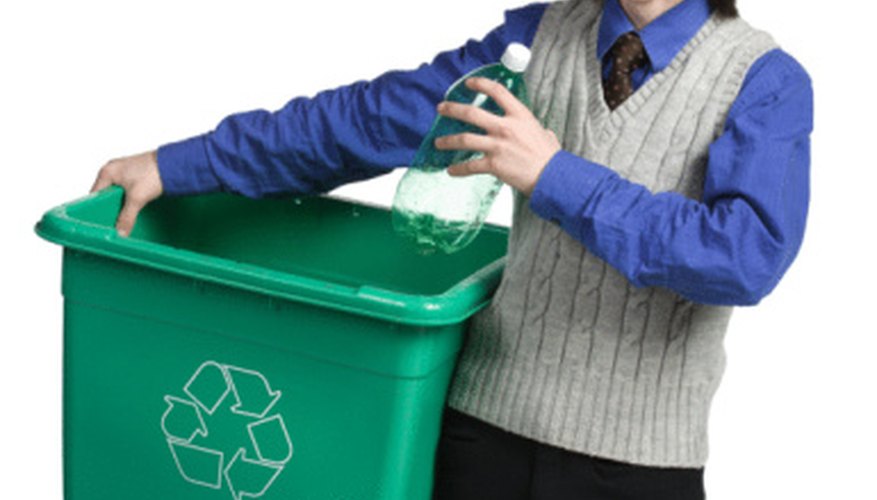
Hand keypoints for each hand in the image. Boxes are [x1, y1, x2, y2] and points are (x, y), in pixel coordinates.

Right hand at [91, 150, 162, 236]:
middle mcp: (114, 170)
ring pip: (118, 195)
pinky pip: (127, 193)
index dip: (97, 210)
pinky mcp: (136, 176)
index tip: (100, 223)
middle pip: (106, 196)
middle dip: (110, 209)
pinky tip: (134, 210)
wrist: (175, 164)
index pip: (94, 195)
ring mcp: (125, 173)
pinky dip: (130, 201)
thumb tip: (120, 232)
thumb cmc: (154, 172)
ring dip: (122, 206)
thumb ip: (127, 217)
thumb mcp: (137, 198)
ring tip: (124, 218)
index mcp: (107, 171)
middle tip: (113, 223)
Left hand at [434, 77, 560, 195]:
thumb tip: (541, 132)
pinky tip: (451, 171)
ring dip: (448, 140)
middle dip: (453, 109)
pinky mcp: (494, 165)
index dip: (480, 84)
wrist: (553, 177)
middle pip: (472, 113)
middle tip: (442, 108)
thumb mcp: (546, 135)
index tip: (469, 84)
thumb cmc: (551, 158)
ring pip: (465, 139)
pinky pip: (470, 166)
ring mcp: (497, 146)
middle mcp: (505, 127)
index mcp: (519, 116)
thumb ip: (537, 130)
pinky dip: (458, 169)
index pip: (497, 92)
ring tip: (438, 142)